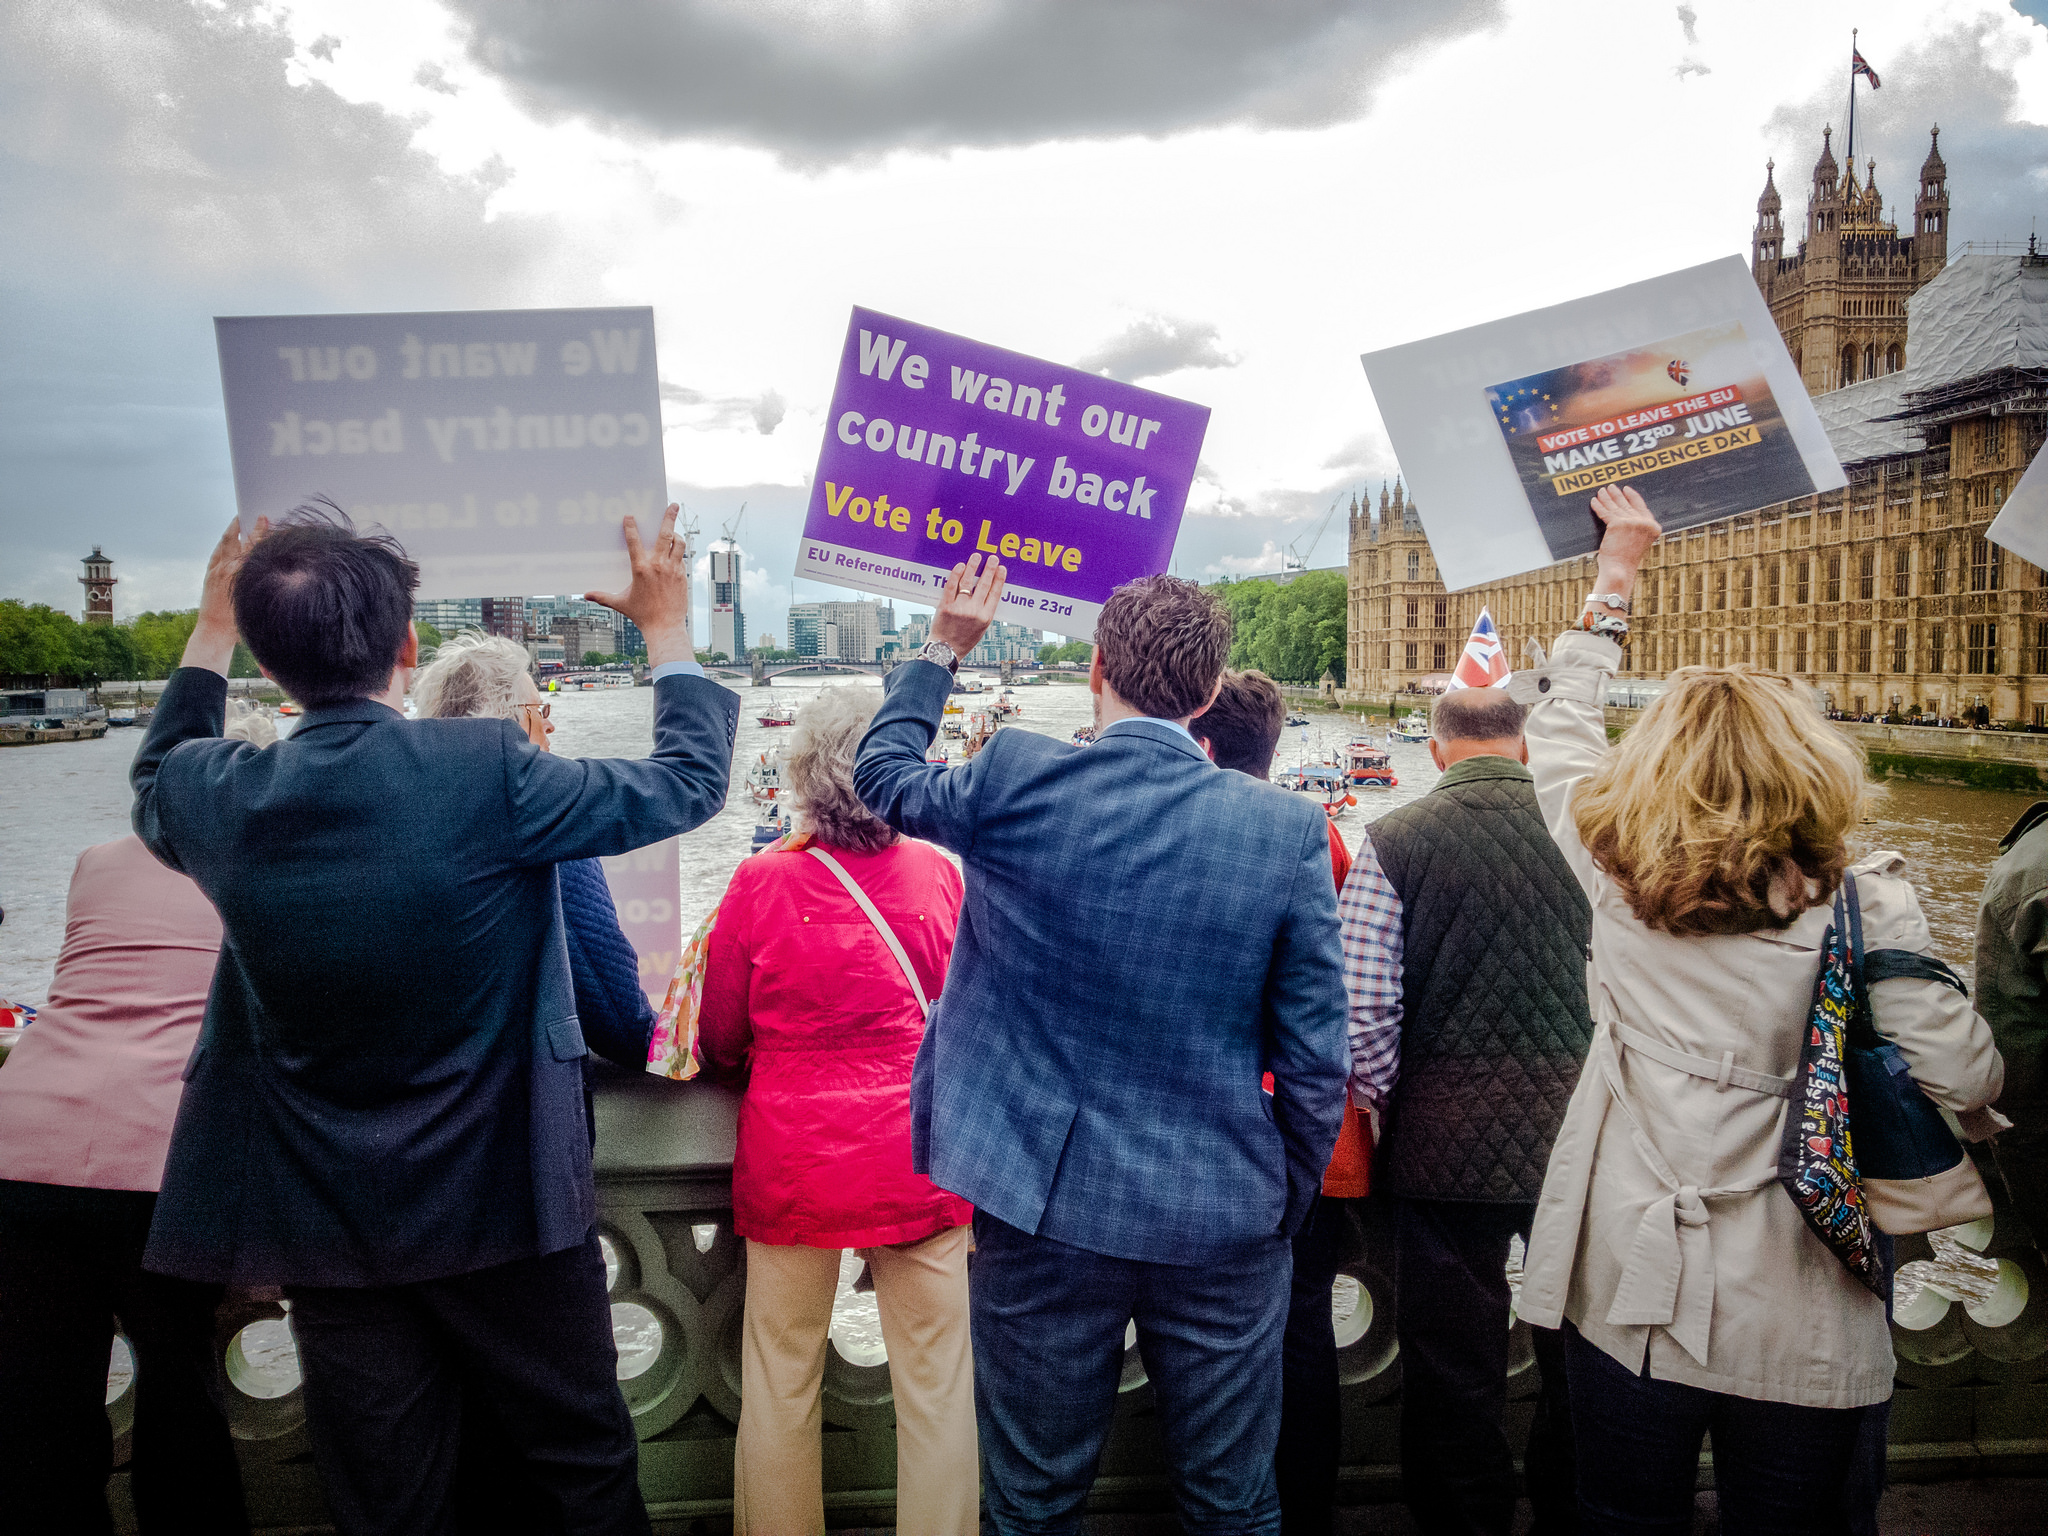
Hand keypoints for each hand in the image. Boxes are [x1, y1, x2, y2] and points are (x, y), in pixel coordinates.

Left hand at [180, 517, 254, 676]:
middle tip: (256, 515)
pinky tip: (227, 539)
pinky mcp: (209, 574)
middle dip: (248, 526)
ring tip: (238, 520)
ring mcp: (217, 570)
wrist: (215, 632)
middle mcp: (229, 568)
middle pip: (241, 540)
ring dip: (232, 530)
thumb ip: (262, 577)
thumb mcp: (257, 597)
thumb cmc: (242, 621)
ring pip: (225, 543)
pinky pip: (217, 553)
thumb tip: (272, 563)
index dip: (261, 531)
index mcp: (244, 573)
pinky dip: (223, 543)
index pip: (255, 545)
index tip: (265, 518)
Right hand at [585, 504, 689, 666]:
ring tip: (675, 531)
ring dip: (677, 535)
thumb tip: (585, 595)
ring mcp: (673, 569)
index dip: (631, 526)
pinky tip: (677, 552)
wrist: (665, 627)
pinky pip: (682, 558)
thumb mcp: (621, 603)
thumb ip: (603, 596)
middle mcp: (658, 565)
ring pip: (679, 544)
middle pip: (665, 534)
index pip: (634, 540)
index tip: (630, 516)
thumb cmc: (642, 615)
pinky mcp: (683, 576)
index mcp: (641, 568)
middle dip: (669, 517)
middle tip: (673, 505)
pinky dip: (680, 552)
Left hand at [930, 554, 1005, 657]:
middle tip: (993, 559)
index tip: (1001, 569)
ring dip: (973, 567)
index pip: (995, 593)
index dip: (999, 579)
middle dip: (990, 569)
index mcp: (985, 617)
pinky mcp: (945, 606)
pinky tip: (960, 566)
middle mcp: (974, 611)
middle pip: (984, 585)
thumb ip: (985, 611)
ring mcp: (959, 608)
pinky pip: (951, 586)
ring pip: (968, 582)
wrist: (945, 650)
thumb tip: (989, 591)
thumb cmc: (964, 640)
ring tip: (976, 557)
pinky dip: (956, 574)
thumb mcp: (981, 628)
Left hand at [1588, 485, 1659, 602]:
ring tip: (1601, 491)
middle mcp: (1643, 522)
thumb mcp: (1638, 541)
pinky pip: (1605, 512)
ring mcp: (1631, 522)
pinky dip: (1598, 506)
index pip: (1642, 506)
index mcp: (1653, 527)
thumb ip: (1637, 528)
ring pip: (1615, 507)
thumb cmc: (1627, 559)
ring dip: (1606, 497)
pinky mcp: (1616, 524)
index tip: (1626, 490)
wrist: (1620, 569)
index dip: (1633, 497)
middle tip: (1610, 487)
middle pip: (1627, 505)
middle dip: (1617, 495)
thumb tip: (1626, 515)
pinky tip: (1594, 501)